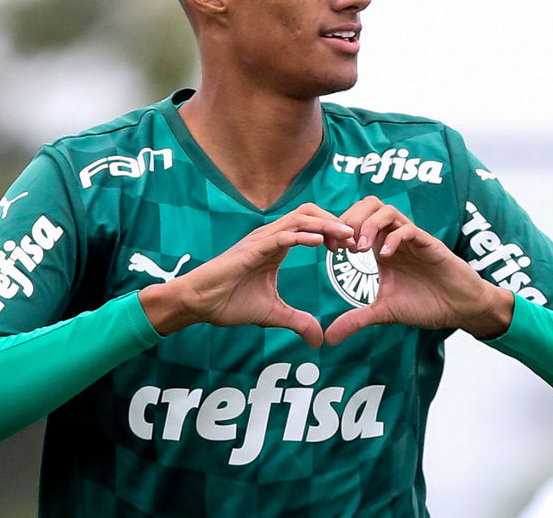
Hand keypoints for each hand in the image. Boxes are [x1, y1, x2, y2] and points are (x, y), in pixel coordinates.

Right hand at [139, 203, 355, 347]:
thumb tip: (319, 340)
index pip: (311, 226)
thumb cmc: (229, 302)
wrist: (199, 303)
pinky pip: (281, 237)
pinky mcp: (252, 250)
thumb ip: (298, 321)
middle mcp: (270, 237)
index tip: (351, 248)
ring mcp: (261, 241)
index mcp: (276, 246)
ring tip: (346, 237)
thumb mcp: (273, 315)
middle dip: (335, 222)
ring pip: (299, 219)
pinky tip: (320, 244)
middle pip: (309, 212)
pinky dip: (303, 237)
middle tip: (354, 241)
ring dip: (325, 225)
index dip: (334, 232)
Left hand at [324, 197, 513, 344]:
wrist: (460, 308)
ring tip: (360, 249)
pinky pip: (409, 230)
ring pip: (387, 211)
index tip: (329, 248)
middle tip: (342, 244)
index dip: (338, 229)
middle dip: (350, 219)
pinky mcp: (430, 245)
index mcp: (381, 247)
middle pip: (369, 204)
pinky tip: (385, 257)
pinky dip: (393, 238)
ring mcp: (413, 239)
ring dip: (368, 225)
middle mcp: (395, 238)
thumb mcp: (384, 313)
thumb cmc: (426, 304)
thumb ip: (356, 320)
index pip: (355, 220)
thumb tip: (329, 338)